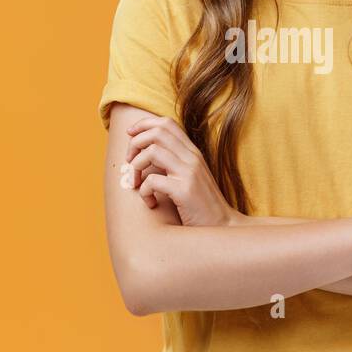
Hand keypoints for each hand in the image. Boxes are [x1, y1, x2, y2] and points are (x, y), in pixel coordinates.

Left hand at [122, 115, 240, 226]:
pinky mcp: (185, 191)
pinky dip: (143, 191)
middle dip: (135, 143)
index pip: (167, 123)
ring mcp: (189, 173)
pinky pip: (152, 181)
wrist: (222, 228)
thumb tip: (146, 155)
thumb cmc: (201, 206)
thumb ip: (174, 163)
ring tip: (135, 183)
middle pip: (157, 132)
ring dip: (135, 166)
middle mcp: (192, 158)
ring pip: (152, 151)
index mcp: (193, 153)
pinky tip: (150, 203)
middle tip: (129, 161)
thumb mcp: (189, 178)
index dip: (144, 125)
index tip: (130, 136)